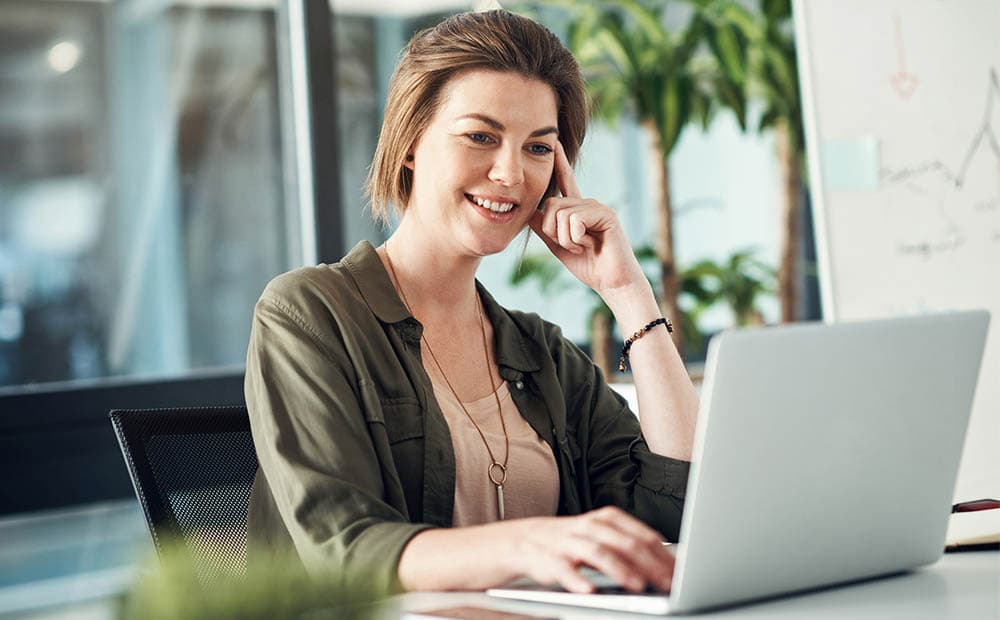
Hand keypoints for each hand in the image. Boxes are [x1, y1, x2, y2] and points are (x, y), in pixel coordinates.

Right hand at [512, 506, 674, 593]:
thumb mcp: (603, 537)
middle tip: (668, 583)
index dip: (664, 555)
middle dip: (650, 565)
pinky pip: (564, 568)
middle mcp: (590, 526)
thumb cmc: (574, 542)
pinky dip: (577, 580)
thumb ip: (630, 546)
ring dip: (620, 570)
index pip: (642, 535)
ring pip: (598, 553)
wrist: (526, 540)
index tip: (681, 574)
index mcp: (607, 518)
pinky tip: (589, 590)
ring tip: (638, 586)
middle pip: (625, 543)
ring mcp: (569, 541)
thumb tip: (670, 565)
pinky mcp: (549, 558)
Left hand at [529, 142, 647, 298]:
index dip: (559, 163)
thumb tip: (529, 211)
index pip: (565, 182)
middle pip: (551, 206)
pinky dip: (576, 238)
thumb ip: (545, 228)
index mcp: (578, 210)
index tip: (554, 143)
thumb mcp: (559, 245)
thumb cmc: (589, 266)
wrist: (612, 282)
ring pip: (561, 214)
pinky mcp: (606, 214)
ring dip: (566, 239)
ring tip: (584, 246)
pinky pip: (575, 221)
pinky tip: (590, 245)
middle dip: (552, 232)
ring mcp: (598, 207)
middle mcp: (588, 204)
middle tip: (573, 246)